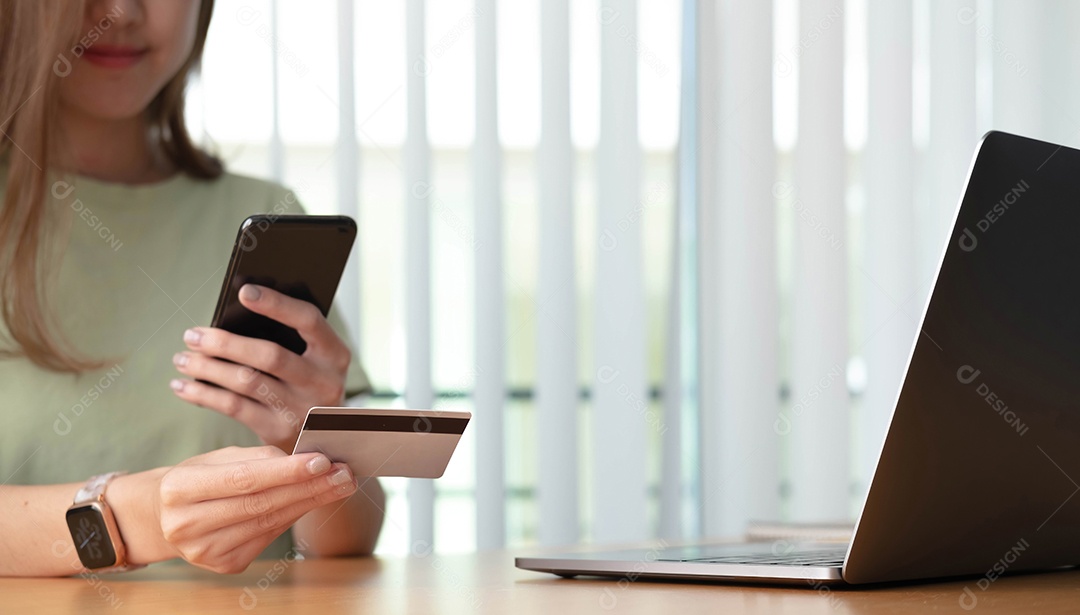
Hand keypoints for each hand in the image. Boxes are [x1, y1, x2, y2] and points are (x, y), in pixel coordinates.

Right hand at [138, 446, 355, 573]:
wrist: (165, 517)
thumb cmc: (199, 478)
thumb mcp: (218, 458)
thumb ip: (259, 458)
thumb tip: (308, 461)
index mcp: (178, 489)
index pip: (243, 479)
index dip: (285, 472)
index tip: (322, 460)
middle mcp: (186, 524)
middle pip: (261, 504)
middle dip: (309, 487)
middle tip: (343, 473)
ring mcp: (204, 551)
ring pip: (269, 522)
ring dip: (310, 502)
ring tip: (339, 485)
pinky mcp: (224, 565)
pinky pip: (268, 536)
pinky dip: (294, 516)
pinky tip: (313, 501)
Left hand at [170, 284, 351, 449]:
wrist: (323, 438)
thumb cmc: (308, 383)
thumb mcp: (314, 359)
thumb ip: (289, 337)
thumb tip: (236, 310)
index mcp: (335, 354)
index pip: (308, 320)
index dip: (276, 304)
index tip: (243, 291)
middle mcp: (323, 382)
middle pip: (269, 355)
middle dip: (225, 343)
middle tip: (192, 335)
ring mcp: (301, 409)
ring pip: (246, 382)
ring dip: (207, 368)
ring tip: (182, 359)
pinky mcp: (279, 430)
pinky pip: (234, 408)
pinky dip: (204, 395)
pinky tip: (183, 386)